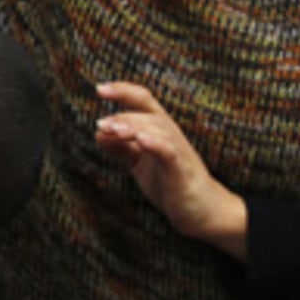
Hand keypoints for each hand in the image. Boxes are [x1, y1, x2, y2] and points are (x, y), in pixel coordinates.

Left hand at [95, 82, 247, 260]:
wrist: (201, 211)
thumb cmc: (170, 181)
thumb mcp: (141, 162)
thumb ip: (122, 147)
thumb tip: (98, 133)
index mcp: (160, 129)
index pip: (143, 100)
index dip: (123, 91)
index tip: (100, 89)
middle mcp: (171, 134)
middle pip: (147, 114)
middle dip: (122, 117)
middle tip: (100, 124)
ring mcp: (178, 151)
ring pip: (157, 130)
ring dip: (134, 127)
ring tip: (113, 130)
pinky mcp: (181, 170)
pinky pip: (169, 152)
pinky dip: (155, 144)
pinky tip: (140, 140)